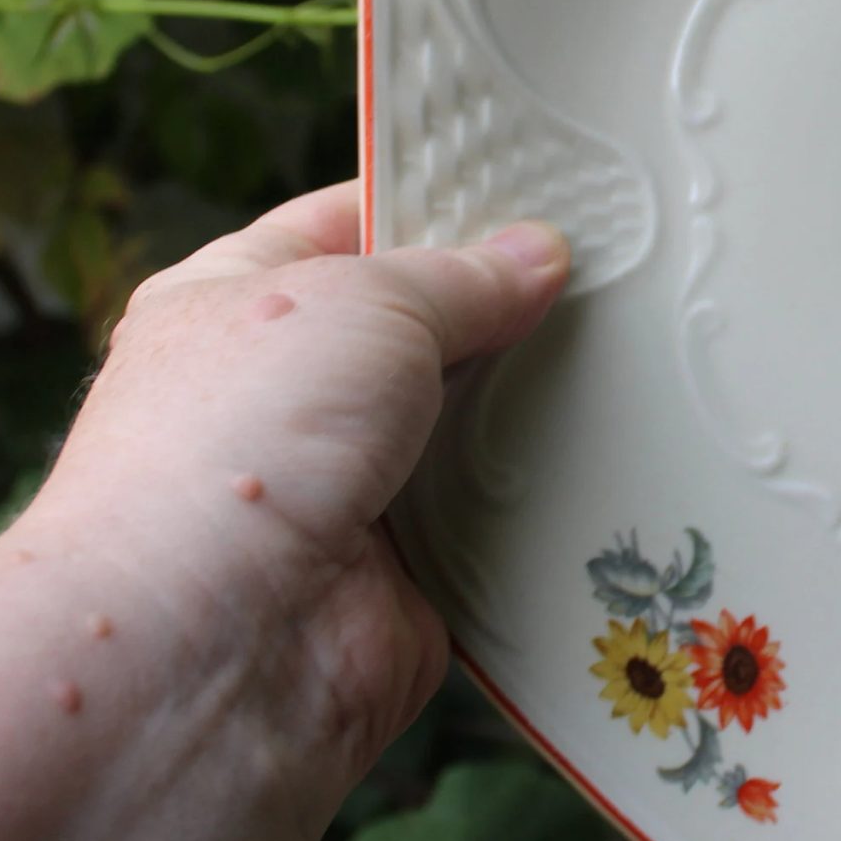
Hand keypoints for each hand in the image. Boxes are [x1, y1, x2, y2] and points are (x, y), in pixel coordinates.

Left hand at [25, 181, 568, 783]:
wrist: (204, 652)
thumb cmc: (239, 441)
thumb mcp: (363, 302)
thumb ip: (462, 277)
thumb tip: (538, 255)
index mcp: (235, 300)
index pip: (348, 223)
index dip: (437, 200)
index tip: (540, 189)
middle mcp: (284, 396)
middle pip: (421, 332)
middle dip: (503, 312)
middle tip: (614, 273)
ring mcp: (344, 493)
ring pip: (463, 431)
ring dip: (528, 412)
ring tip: (636, 358)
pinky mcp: (403, 581)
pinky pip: (492, 527)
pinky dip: (540, 508)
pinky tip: (615, 464)